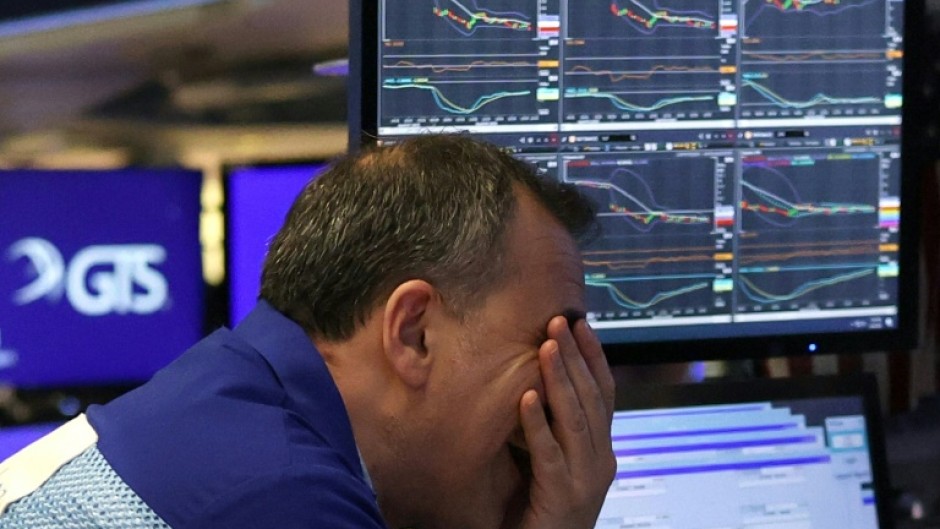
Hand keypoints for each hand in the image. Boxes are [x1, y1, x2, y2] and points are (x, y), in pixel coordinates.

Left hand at [517, 317, 616, 528]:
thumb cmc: (544, 510)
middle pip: (592, 398)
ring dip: (559, 379)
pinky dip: (538, 425)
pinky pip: (549, 455)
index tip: (581, 324)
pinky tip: (527, 398)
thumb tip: (540, 383)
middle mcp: (601, 462)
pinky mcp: (561, 497)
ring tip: (547, 346)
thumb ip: (558, 431)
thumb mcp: (558, 464)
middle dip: (576, 357)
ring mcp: (585, 480)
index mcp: (602, 451)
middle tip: (559, 322)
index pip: (604, 394)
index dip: (594, 357)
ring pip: (575, 419)